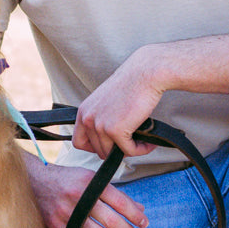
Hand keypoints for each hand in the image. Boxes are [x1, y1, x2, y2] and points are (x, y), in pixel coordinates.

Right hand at [25, 157, 147, 227]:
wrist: (36, 182)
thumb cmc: (68, 180)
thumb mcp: (92, 179)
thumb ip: (115, 194)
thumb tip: (139, 209)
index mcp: (90, 182)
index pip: (120, 202)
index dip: (135, 215)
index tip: (143, 222)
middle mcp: (78, 198)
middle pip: (111, 221)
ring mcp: (66, 214)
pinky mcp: (57, 227)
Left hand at [73, 47, 165, 162]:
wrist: (145, 74)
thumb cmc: (131, 84)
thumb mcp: (106, 102)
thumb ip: (102, 118)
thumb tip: (109, 140)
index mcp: (83, 111)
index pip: (79, 142)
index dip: (94, 148)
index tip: (110, 146)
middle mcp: (88, 119)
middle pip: (98, 150)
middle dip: (116, 150)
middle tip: (132, 143)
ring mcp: (100, 125)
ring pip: (113, 153)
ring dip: (130, 150)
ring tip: (143, 143)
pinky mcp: (115, 130)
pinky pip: (129, 151)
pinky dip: (141, 150)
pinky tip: (149, 143)